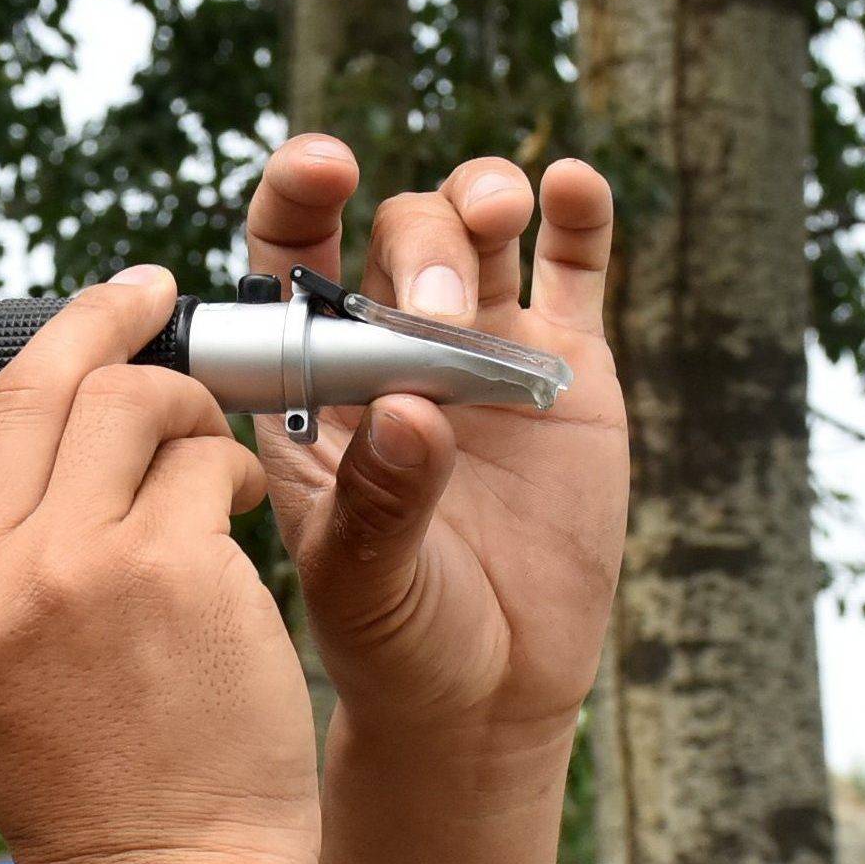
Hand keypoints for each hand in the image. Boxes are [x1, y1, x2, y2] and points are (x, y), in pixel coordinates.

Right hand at [0, 270, 315, 863]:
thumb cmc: (95, 778)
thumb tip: (22, 406)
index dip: (11, 378)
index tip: (71, 353)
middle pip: (25, 388)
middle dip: (98, 325)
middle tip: (149, 297)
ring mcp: (58, 573)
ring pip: (119, 401)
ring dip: (180, 406)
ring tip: (207, 459)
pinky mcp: (160, 568)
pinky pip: (198, 459)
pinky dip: (228, 469)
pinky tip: (238, 516)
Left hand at [231, 137, 625, 758]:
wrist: (487, 695)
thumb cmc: (395, 641)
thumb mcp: (365, 582)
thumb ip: (380, 499)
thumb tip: (409, 409)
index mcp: (313, 379)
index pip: (288, 257)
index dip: (297, 193)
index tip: (324, 168)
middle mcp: (394, 346)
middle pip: (395, 235)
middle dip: (418, 247)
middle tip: (439, 313)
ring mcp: (484, 352)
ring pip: (478, 229)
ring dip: (483, 196)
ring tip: (500, 215)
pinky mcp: (567, 372)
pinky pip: (574, 269)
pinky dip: (576, 215)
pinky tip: (571, 188)